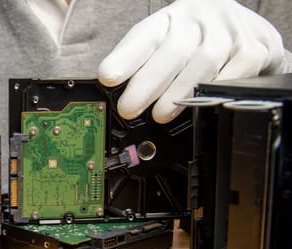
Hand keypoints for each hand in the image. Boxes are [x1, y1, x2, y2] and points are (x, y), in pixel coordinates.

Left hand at [98, 0, 285, 122]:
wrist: (247, 27)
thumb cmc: (197, 39)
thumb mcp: (166, 40)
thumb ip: (141, 61)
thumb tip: (112, 90)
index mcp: (172, 19)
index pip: (145, 35)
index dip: (125, 57)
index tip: (107, 76)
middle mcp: (200, 20)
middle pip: (172, 51)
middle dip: (147, 83)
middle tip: (129, 108)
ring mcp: (229, 32)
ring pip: (203, 63)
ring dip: (178, 93)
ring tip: (160, 114)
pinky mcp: (254, 49)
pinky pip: (234, 73)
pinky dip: (215, 91)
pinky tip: (201, 102)